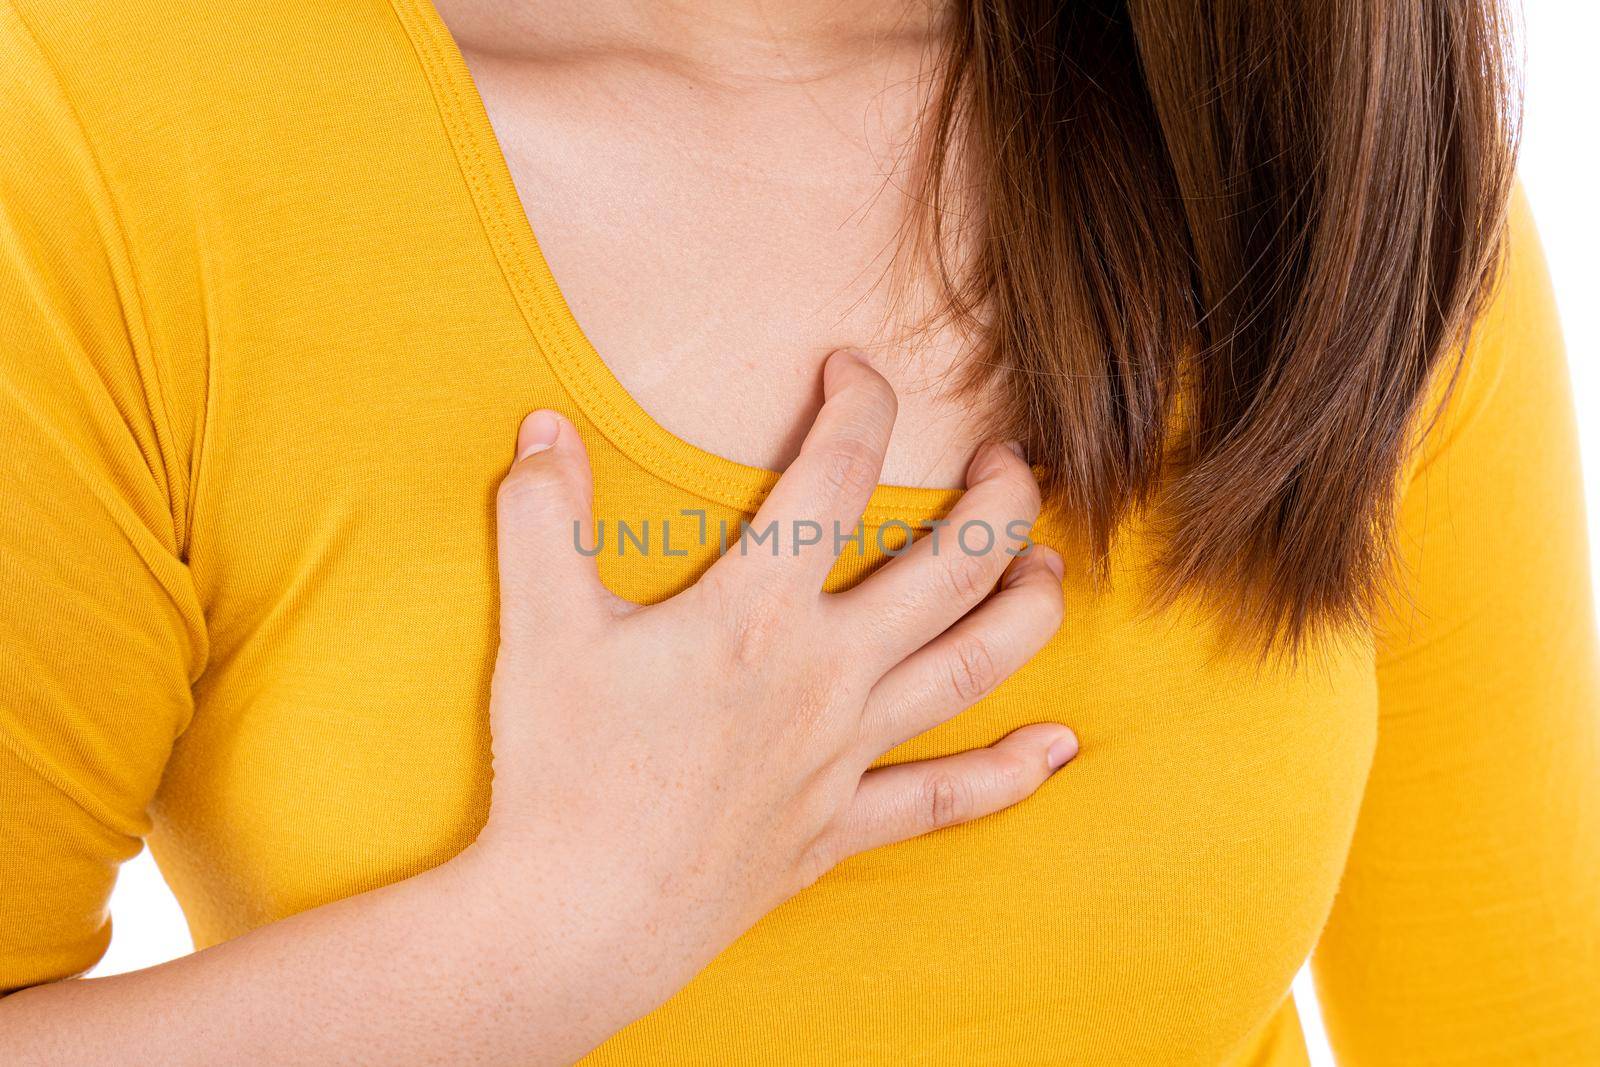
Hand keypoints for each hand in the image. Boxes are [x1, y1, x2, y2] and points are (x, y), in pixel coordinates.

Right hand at [464, 350, 1074, 1027]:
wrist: (576, 918)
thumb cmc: (560, 770)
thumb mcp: (540, 628)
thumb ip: (543, 515)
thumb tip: (543, 426)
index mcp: (758, 611)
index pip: (836, 474)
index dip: (858, 401)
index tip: (853, 367)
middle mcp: (827, 674)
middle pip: (951, 567)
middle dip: (997, 500)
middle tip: (1007, 462)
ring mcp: (846, 753)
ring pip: (973, 668)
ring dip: (1025, 610)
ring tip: (1047, 568)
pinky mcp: (842, 823)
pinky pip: (944, 798)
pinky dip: (1008, 775)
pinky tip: (1057, 750)